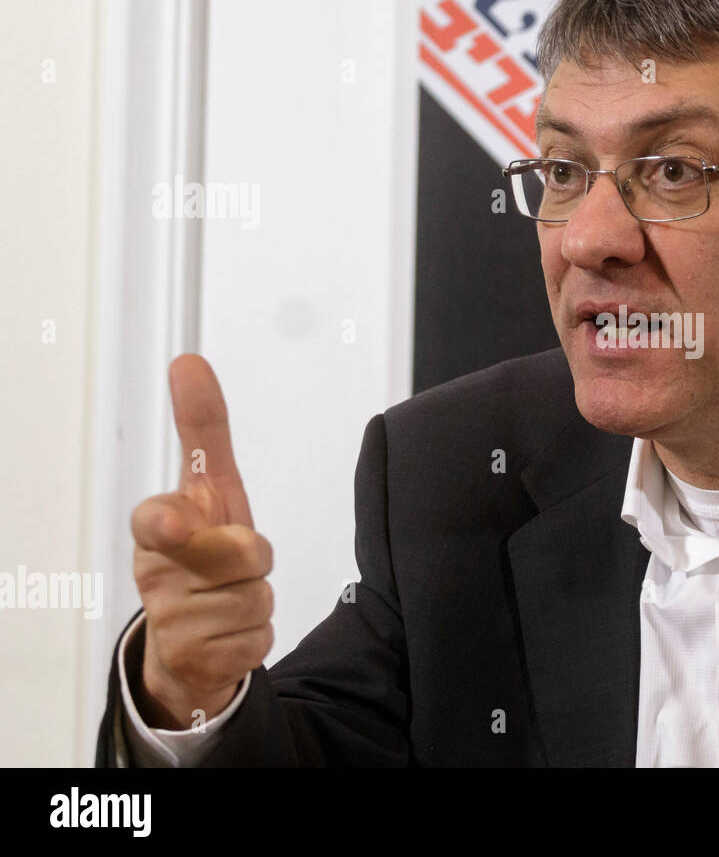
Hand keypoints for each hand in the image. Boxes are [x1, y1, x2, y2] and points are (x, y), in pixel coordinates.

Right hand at [130, 355, 273, 729]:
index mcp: (155, 530)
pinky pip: (260, 638)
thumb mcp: (211, 490)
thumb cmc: (204, 551)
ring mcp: (170, 621)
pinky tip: (228, 635)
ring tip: (229, 599)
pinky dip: (257, 636)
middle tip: (233, 563)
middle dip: (256, 556)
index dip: (170, 522)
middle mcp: (155, 574)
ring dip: (258, 598)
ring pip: (259, 597)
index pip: (158, 517)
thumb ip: (203, 430)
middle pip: (247, 553)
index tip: (175, 525)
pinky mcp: (195, 662)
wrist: (190, 640)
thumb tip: (188, 360)